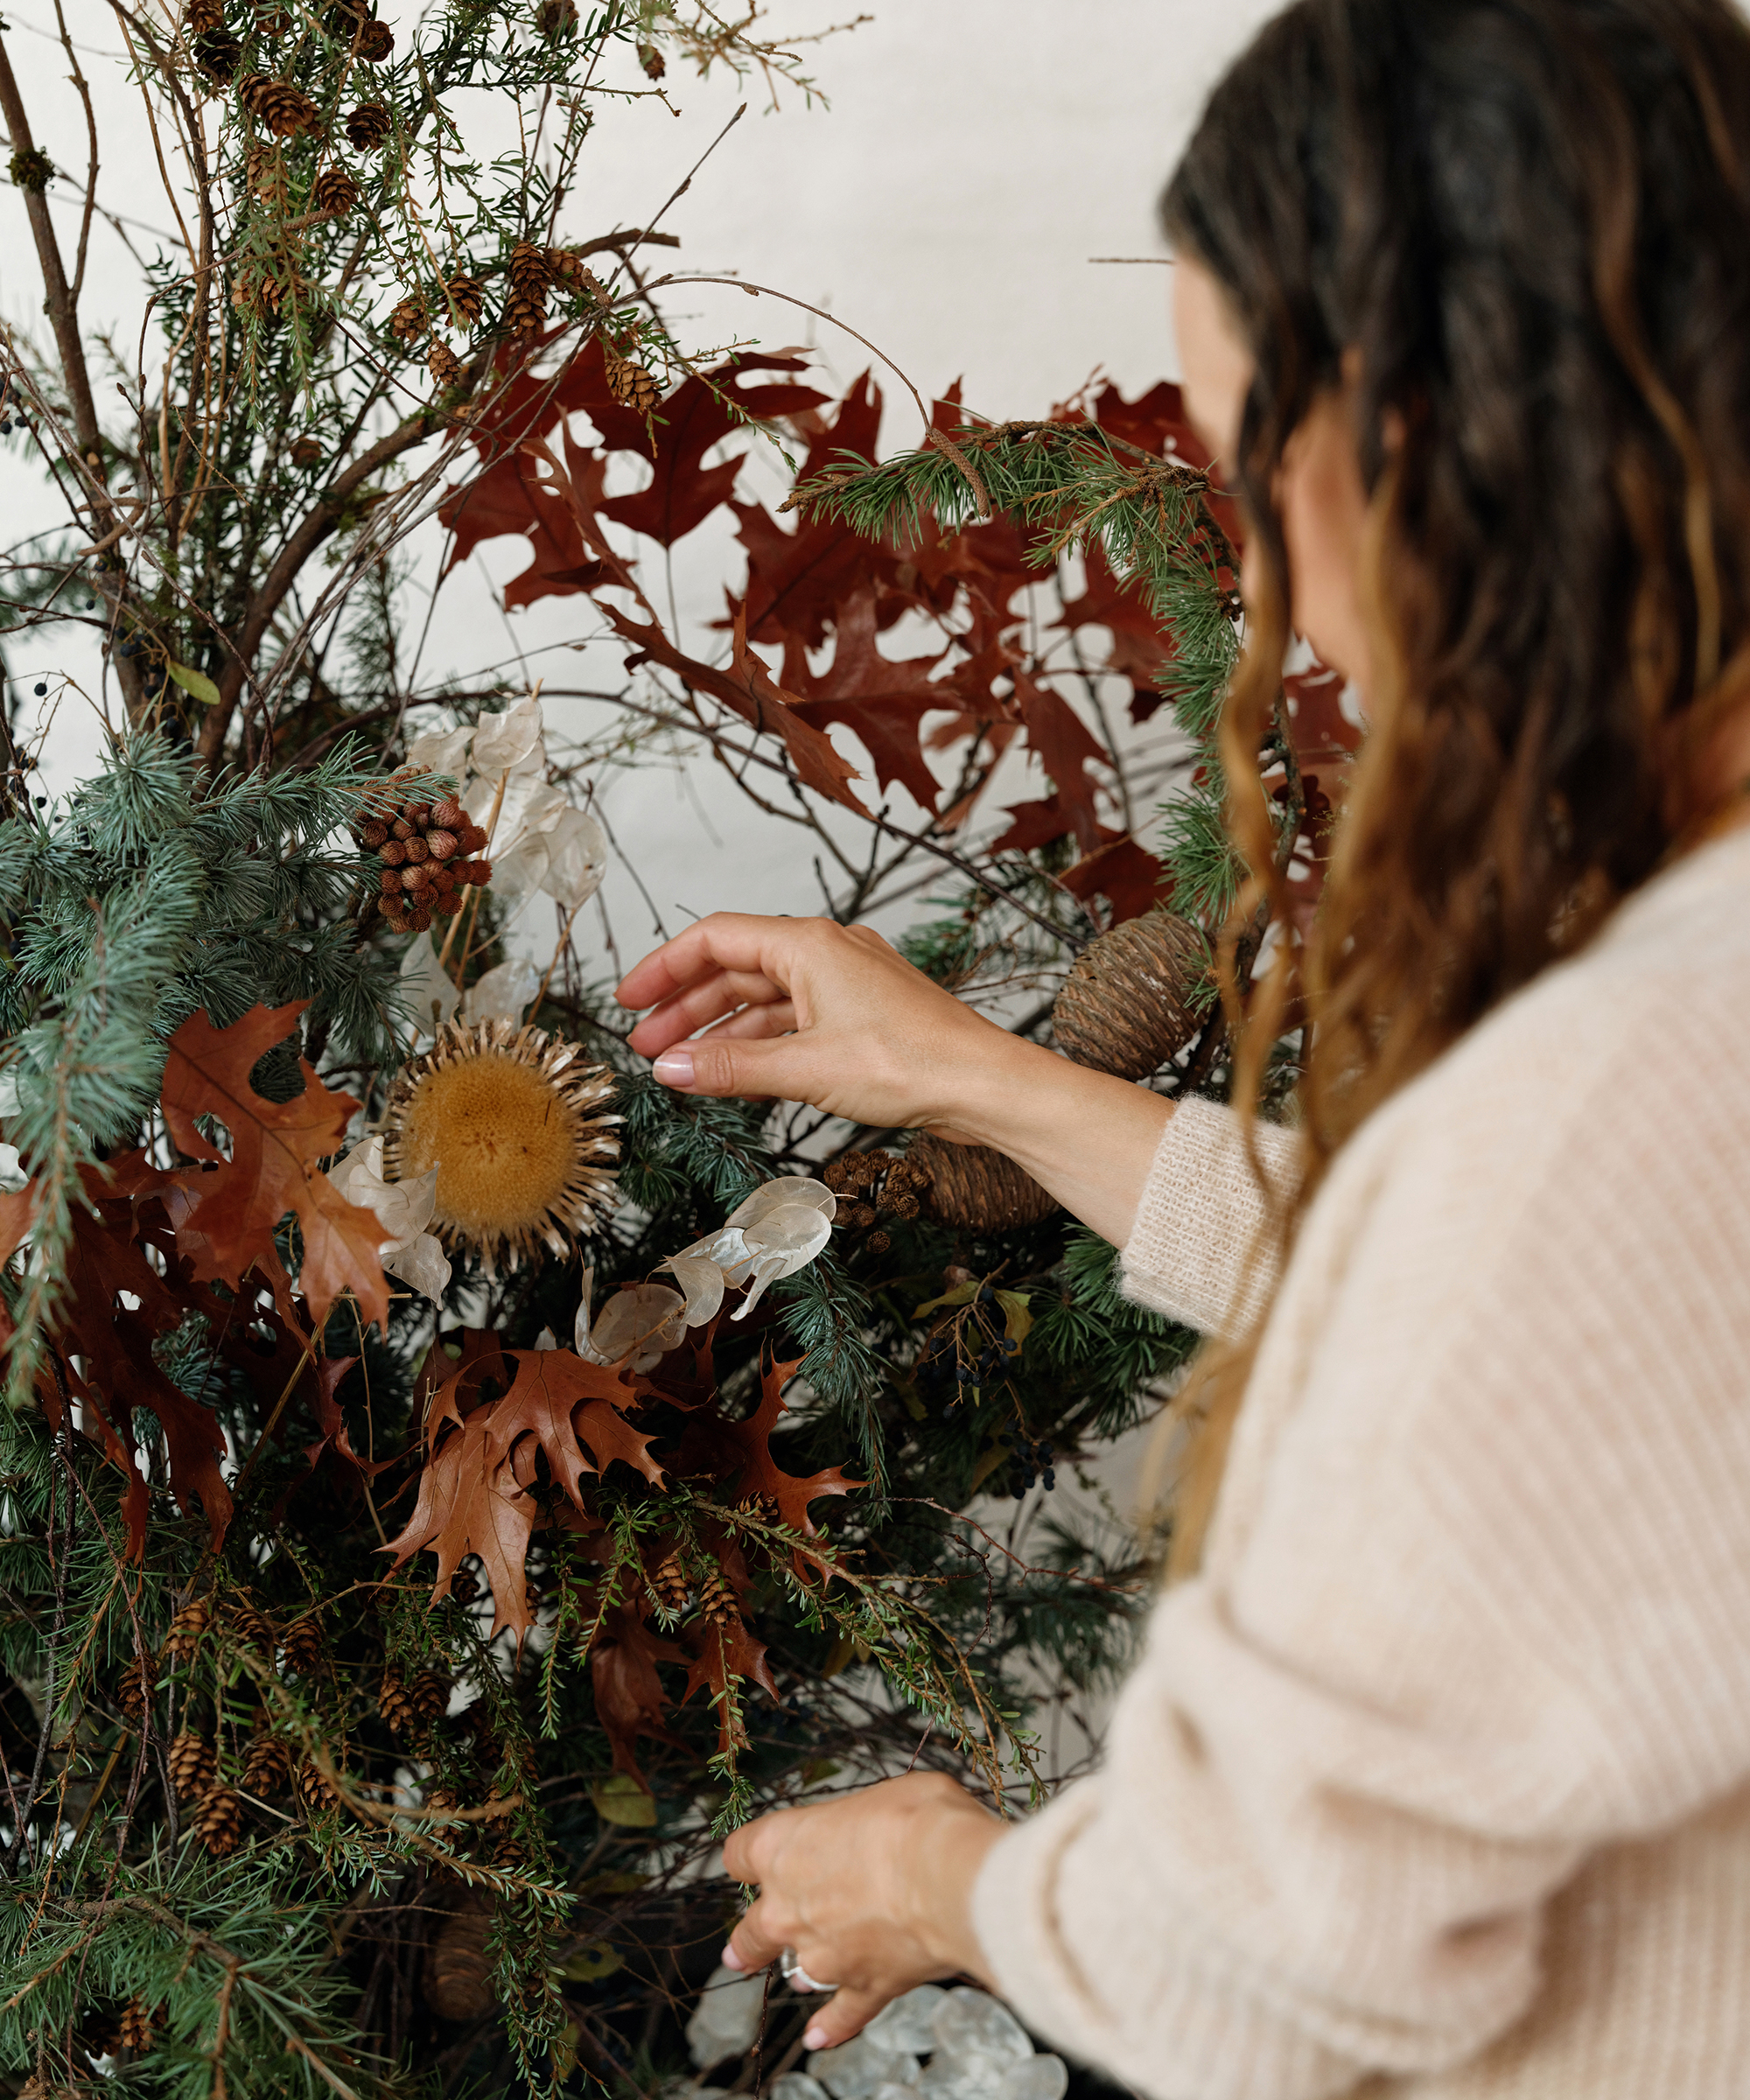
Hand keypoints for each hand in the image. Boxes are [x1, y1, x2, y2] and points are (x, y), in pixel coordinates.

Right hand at [617, 914, 1174, 1247]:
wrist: (986, 1086)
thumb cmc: (913, 1063)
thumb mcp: (806, 1068)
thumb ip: (731, 1068)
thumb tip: (670, 1068)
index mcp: (809, 945)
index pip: (716, 939)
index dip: (665, 967)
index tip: (629, 1000)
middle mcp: (827, 954)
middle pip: (736, 969)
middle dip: (686, 1006)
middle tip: (647, 1045)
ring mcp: (847, 985)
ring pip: (765, 1000)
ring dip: (720, 1031)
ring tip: (681, 1066)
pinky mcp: (863, 1018)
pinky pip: (794, 1022)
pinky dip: (759, 1045)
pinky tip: (737, 1073)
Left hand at [720, 1772, 1004, 2047]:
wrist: (949, 1876)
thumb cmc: (915, 1821)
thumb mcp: (882, 1793)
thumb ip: (862, 1821)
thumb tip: (882, 1824)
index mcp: (781, 1848)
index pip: (740, 1854)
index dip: (749, 1856)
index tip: (752, 1859)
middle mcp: (788, 1908)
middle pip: (751, 1932)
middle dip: (746, 1942)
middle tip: (739, 1951)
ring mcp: (824, 1956)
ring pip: (797, 1973)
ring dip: (801, 1973)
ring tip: (802, 1979)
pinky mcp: (864, 1989)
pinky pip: (841, 2016)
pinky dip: (831, 2028)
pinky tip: (819, 2037)